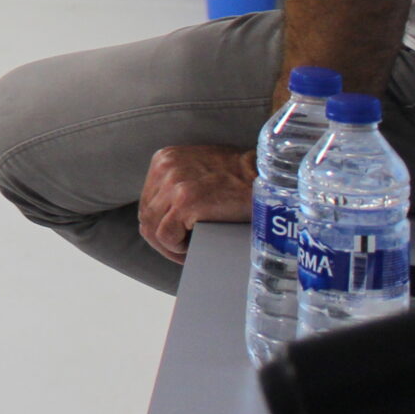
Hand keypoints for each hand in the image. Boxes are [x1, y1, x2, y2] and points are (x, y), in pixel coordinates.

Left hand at [139, 143, 257, 264]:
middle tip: (179, 252)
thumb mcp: (200, 168)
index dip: (157, 223)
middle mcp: (165, 168)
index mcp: (164, 160)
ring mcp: (174, 184)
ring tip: (186, 253)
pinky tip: (191, 251)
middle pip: (147, 215)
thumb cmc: (241, 178)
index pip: (147, 200)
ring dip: (168, 246)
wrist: (267, 179)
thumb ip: (180, 181)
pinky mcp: (185, 202)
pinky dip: (176, 249)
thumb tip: (167, 214)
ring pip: (152, 228)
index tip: (173, 238)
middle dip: (160, 238)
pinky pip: (167, 236)